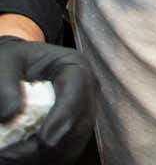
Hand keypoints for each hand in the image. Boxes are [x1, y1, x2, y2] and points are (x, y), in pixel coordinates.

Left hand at [0, 37, 96, 164]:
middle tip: (10, 155)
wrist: (19, 67)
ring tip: (9, 157)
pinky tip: (18, 158)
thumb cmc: (14, 61)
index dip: (64, 116)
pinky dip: (44, 159)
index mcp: (75, 67)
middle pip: (79, 124)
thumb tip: (11, 115)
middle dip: (48, 145)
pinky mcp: (72, 131)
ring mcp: (82, 113)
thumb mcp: (5, 62)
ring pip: (74, 143)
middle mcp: (87, 92)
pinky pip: (65, 152)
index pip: (78, 90)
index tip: (44, 139)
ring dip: (44, 156)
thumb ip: (6, 84)